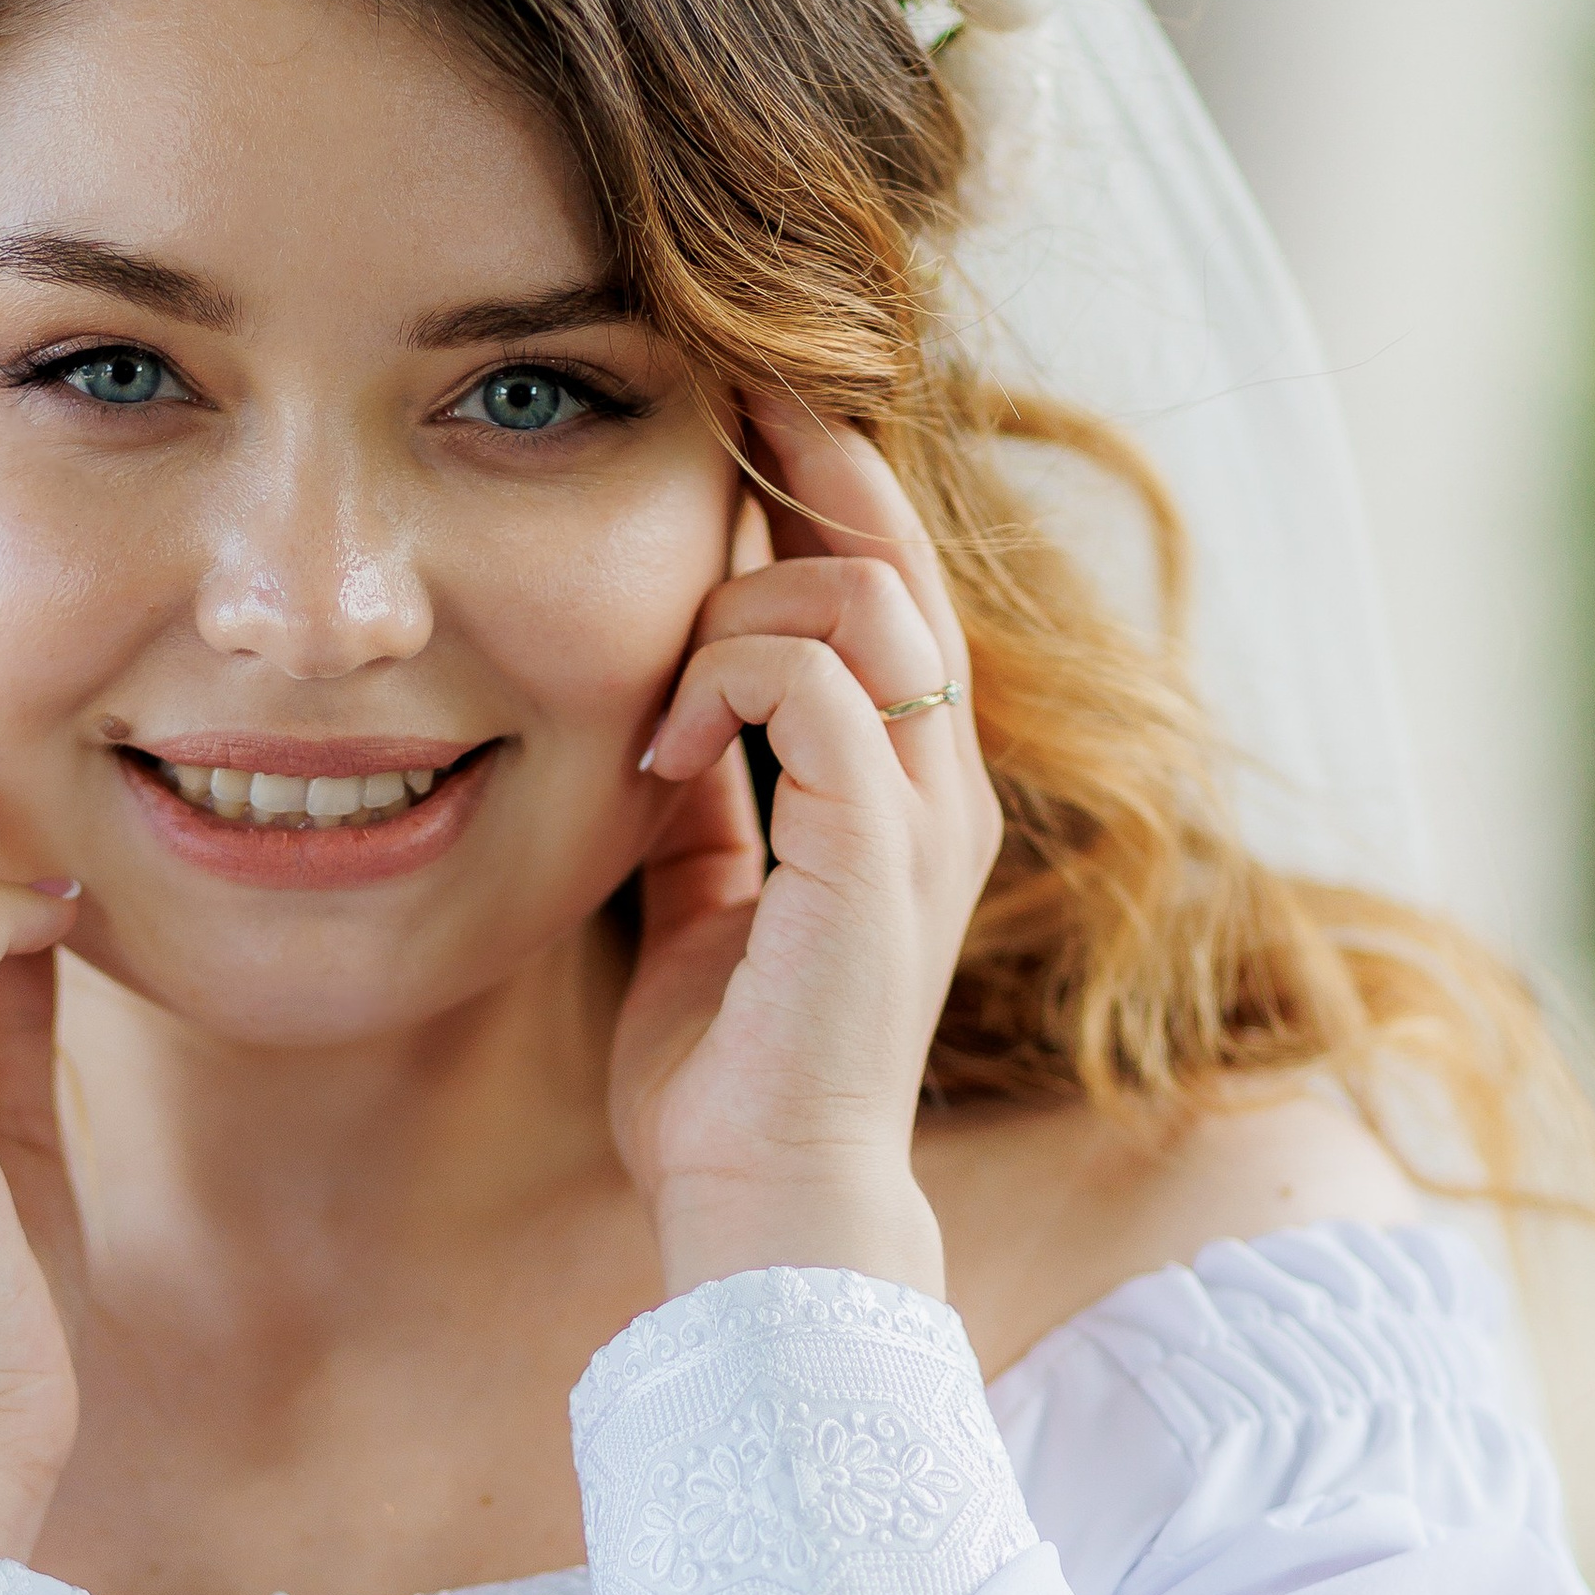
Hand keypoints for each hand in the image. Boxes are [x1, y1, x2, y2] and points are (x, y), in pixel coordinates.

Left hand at [608, 392, 1001, 1298]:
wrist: (762, 1203)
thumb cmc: (728, 1075)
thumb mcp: (706, 901)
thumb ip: (712, 802)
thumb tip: (662, 713)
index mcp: (904, 785)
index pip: (883, 583)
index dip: (820, 485)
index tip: (733, 415)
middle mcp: (938, 783)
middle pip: (897, 554)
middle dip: (806, 460)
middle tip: (717, 391)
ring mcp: (921, 815)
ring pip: (862, 599)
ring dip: (737, 611)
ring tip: (656, 703)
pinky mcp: (879, 852)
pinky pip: (821, 685)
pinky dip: (725, 685)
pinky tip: (659, 756)